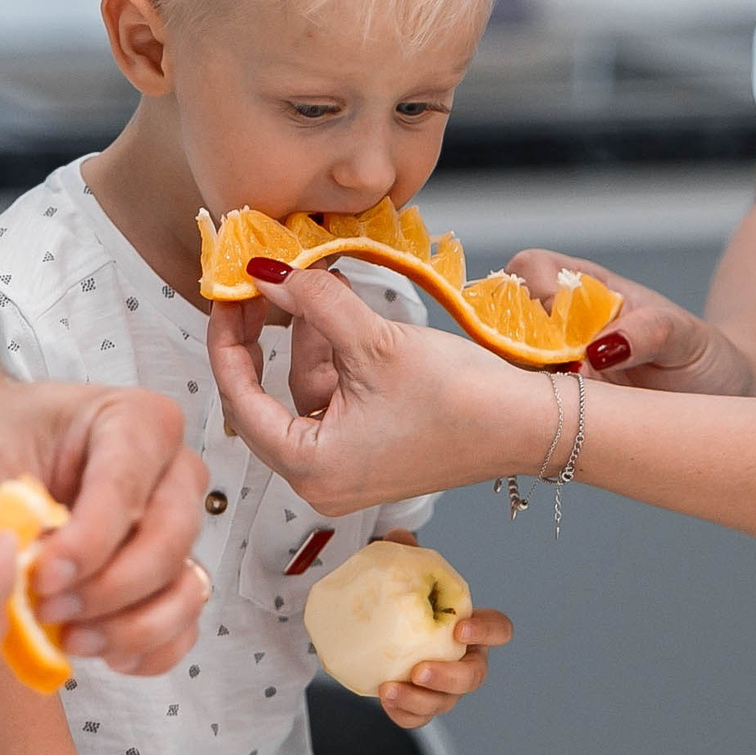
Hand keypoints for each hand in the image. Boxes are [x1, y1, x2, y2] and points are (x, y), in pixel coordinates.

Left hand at [0, 363, 210, 675]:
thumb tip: (28, 572)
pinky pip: (182, 623)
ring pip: (184, 587)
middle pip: (169, 540)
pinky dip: (148, 648)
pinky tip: (101, 653)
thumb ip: (9, 509)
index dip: (89, 542)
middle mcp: (171, 472)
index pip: (127, 487)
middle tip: (46, 608)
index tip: (43, 577)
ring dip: (132, 626)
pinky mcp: (169, 574)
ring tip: (70, 638)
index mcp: (137, 421)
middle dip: (108, 588)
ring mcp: (176, 526)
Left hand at [210, 262, 546, 515]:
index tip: (226, 297)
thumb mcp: (374, 340)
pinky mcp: (370, 453)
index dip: (226, 343)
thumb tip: (267, 273)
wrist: (528, 425)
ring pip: (301, 396)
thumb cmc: (460, 399)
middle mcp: (320, 481)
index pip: (240, 402)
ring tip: (317, 286)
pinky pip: (332, 402)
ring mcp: (346, 471)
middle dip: (263, 341)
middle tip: (257, 289)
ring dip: (306, 342)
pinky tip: (342, 317)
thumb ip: (313, 302)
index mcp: (312, 468)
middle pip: (265, 402)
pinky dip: (333, 360)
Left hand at [375, 530, 510, 728]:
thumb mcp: (404, 572)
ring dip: (421, 700)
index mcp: (471, 626)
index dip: (486, 633)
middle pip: (475, 676)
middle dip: (451, 677)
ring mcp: (445, 687)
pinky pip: (419, 718)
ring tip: (390, 690)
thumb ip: (406, 554)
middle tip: (421, 670)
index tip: (459, 628)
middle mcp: (464, 659)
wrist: (378, 625)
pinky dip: (405, 714)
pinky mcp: (421, 703)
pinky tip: (385, 699)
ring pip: (447, 703)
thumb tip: (400, 539)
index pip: (498, 629)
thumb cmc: (403, 597)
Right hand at [508, 250, 755, 397]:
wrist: (719, 399)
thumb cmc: (703, 355)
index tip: (555, 327)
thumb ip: (646, 333)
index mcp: (590, 289)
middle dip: (511, 343)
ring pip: (506, 363)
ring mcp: (558, 365)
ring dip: (520, 383)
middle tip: (553, 376)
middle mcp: (564, 324)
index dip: (532, 290)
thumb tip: (595, 349)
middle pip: (503, 314)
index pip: (533, 267)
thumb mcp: (685, 337)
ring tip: (562, 403)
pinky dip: (530, 413)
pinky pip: (526, 403)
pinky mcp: (560, 405)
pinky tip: (558, 424)